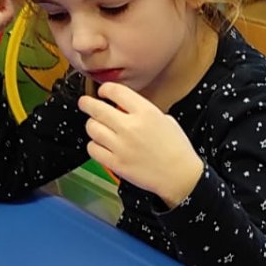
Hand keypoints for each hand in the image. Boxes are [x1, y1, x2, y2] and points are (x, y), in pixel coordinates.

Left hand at [78, 83, 203, 206]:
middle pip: (96, 108)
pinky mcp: (115, 163)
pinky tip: (100, 145)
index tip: (102, 92)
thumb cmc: (176, 148)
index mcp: (145, 112)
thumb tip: (124, 108)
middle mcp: (130, 126)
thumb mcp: (164, 119)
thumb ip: (142, 111)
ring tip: (97, 127)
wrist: (180, 176)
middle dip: (87, 103)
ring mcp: (121, 146)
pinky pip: (93, 149)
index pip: (115, 91)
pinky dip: (94, 145)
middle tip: (85, 103)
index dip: (105, 89)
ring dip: (92, 126)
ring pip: (91, 128)